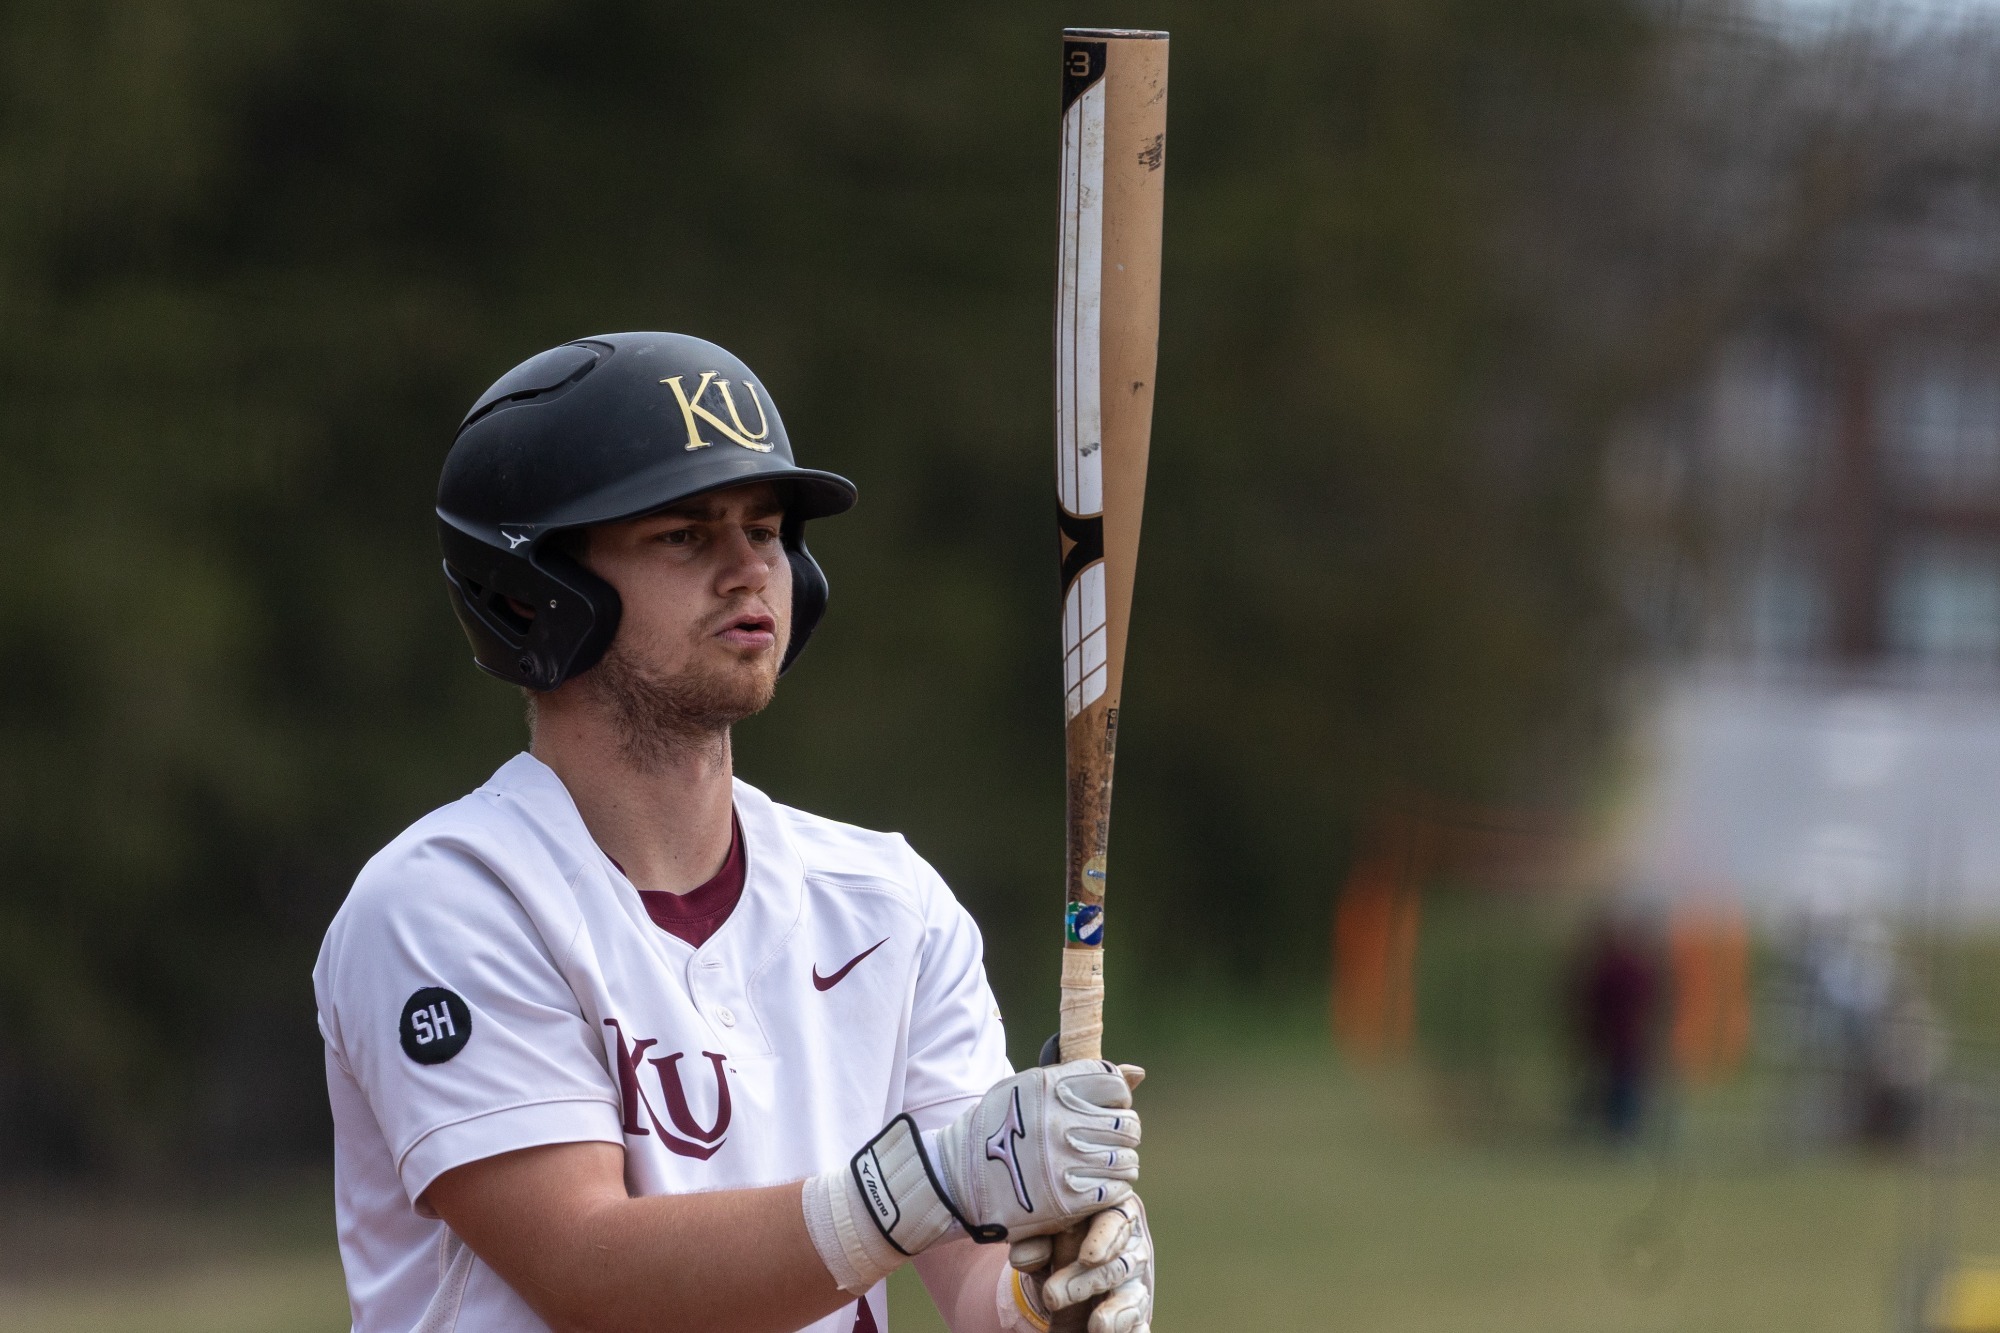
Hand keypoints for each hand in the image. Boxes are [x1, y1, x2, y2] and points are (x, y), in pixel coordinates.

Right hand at [933, 1060, 1141, 1241]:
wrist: (956, 1178)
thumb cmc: (997, 1126)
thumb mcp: (1030, 1087)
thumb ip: (1083, 1078)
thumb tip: (1140, 1072)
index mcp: (1050, 1087)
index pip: (1115, 1086)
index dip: (1116, 1099)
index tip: (1104, 1109)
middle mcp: (1060, 1122)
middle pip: (1126, 1125)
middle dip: (1122, 1133)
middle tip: (1105, 1141)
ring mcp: (1064, 1163)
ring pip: (1127, 1160)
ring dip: (1119, 1162)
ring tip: (1099, 1165)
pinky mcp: (1067, 1200)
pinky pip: (1116, 1190)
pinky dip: (1112, 1187)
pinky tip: (1094, 1184)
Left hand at [1001, 1196, 1153, 1332]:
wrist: (1057, 1283)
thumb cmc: (1052, 1245)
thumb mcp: (1039, 1240)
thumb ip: (1031, 1241)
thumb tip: (1023, 1255)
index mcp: (1109, 1216)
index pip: (1115, 1220)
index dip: (1105, 1238)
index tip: (1088, 1258)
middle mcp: (1129, 1250)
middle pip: (1117, 1264)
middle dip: (1087, 1282)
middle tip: (1053, 1296)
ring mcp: (1134, 1286)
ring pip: (1132, 1298)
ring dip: (1114, 1314)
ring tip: (1096, 1326)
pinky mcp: (1133, 1317)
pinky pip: (1138, 1326)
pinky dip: (1130, 1331)